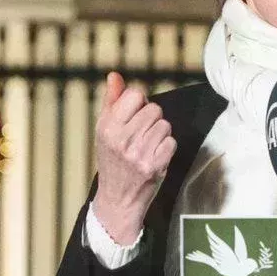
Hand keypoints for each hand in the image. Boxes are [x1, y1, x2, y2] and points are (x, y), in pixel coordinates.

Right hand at [88, 72, 176, 244]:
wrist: (117, 199)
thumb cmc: (112, 160)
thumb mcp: (105, 130)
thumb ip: (112, 101)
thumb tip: (115, 76)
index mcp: (107, 127)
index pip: (135, 95)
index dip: (140, 103)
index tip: (135, 115)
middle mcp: (121, 139)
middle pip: (154, 109)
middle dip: (152, 119)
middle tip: (142, 135)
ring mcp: (138, 154)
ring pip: (165, 125)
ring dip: (160, 134)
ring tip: (148, 146)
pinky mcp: (154, 166)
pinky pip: (171, 142)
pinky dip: (167, 149)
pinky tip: (155, 156)